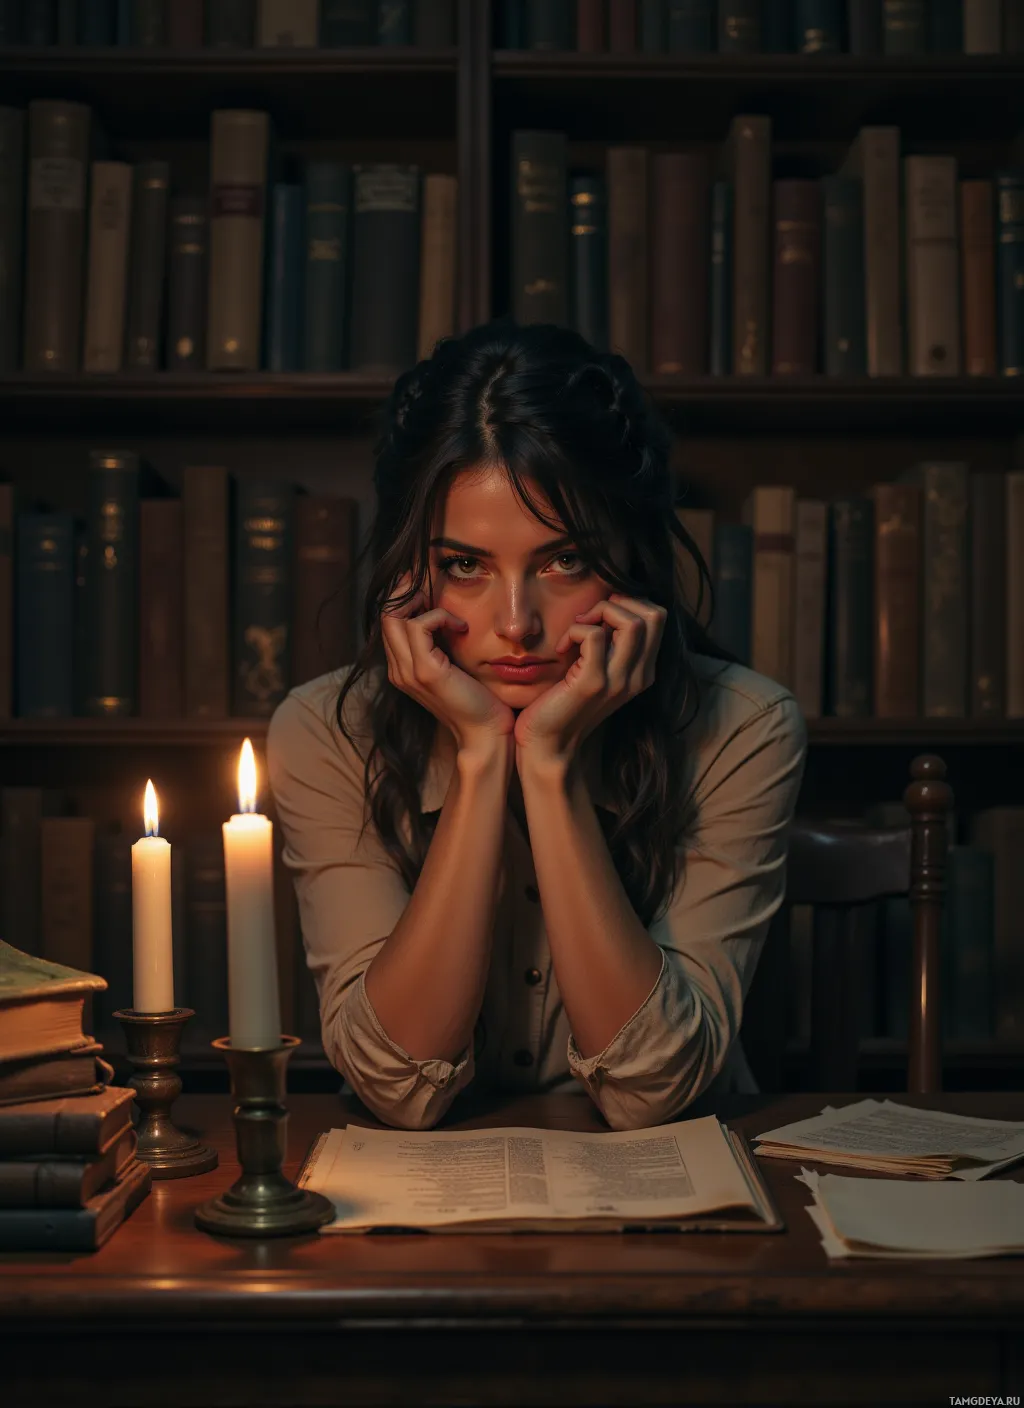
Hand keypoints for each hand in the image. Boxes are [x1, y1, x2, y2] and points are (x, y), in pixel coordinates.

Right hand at [381, 572, 515, 755]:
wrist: (485, 734)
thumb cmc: (477, 700)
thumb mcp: (454, 666)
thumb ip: (442, 645)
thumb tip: (446, 615)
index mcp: (402, 668)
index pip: (388, 621)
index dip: (404, 599)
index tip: (429, 590)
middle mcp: (398, 670)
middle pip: (384, 614)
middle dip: (407, 592)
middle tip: (433, 589)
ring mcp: (408, 672)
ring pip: (394, 616)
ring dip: (423, 603)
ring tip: (449, 613)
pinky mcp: (426, 672)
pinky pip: (419, 626)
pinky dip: (439, 616)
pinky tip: (460, 627)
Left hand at [512, 593, 666, 766]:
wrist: (549, 746)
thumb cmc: (565, 704)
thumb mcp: (597, 671)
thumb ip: (610, 645)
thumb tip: (607, 606)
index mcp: (643, 672)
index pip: (658, 617)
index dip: (629, 603)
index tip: (599, 618)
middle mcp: (638, 677)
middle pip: (655, 615)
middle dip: (619, 602)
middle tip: (589, 618)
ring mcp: (618, 681)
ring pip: (632, 622)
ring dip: (598, 612)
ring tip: (577, 630)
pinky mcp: (592, 684)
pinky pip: (594, 635)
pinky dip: (575, 630)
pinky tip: (562, 648)